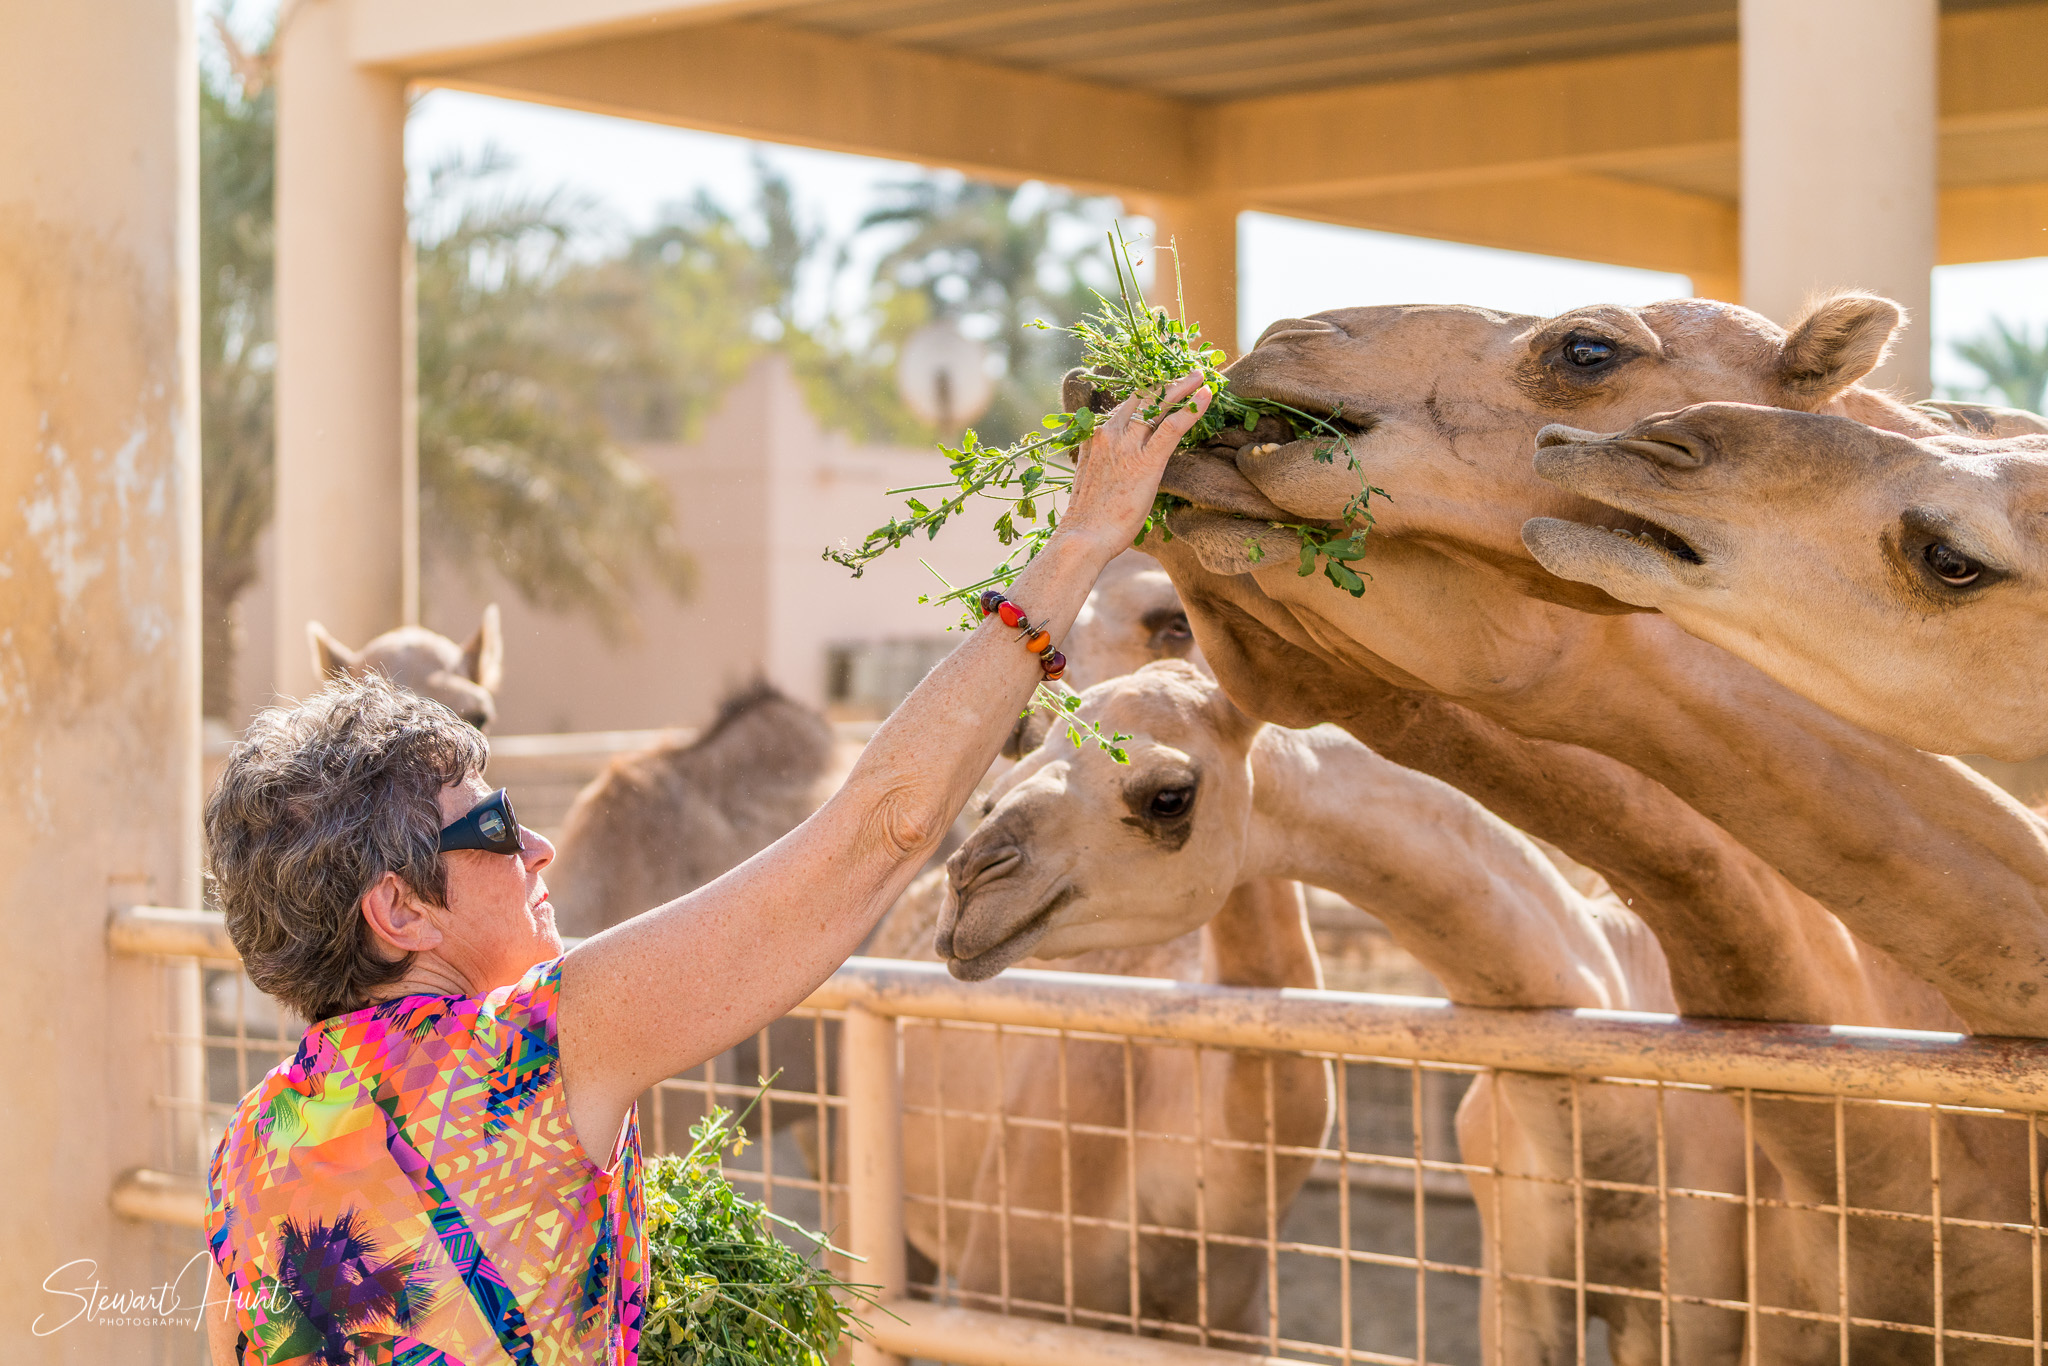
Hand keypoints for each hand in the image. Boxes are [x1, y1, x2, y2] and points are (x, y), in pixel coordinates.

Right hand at [1060, 370, 1212, 557]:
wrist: (1083, 536)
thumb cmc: (1087, 518)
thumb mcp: (1088, 480)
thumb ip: (1100, 462)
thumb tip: (1109, 461)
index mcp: (1097, 437)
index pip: (1126, 406)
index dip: (1147, 394)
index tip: (1163, 387)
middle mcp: (1111, 433)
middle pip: (1143, 398)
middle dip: (1167, 383)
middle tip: (1188, 373)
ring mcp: (1127, 445)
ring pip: (1159, 405)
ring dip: (1183, 387)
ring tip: (1202, 376)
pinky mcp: (1147, 461)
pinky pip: (1172, 427)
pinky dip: (1191, 408)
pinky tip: (1207, 395)